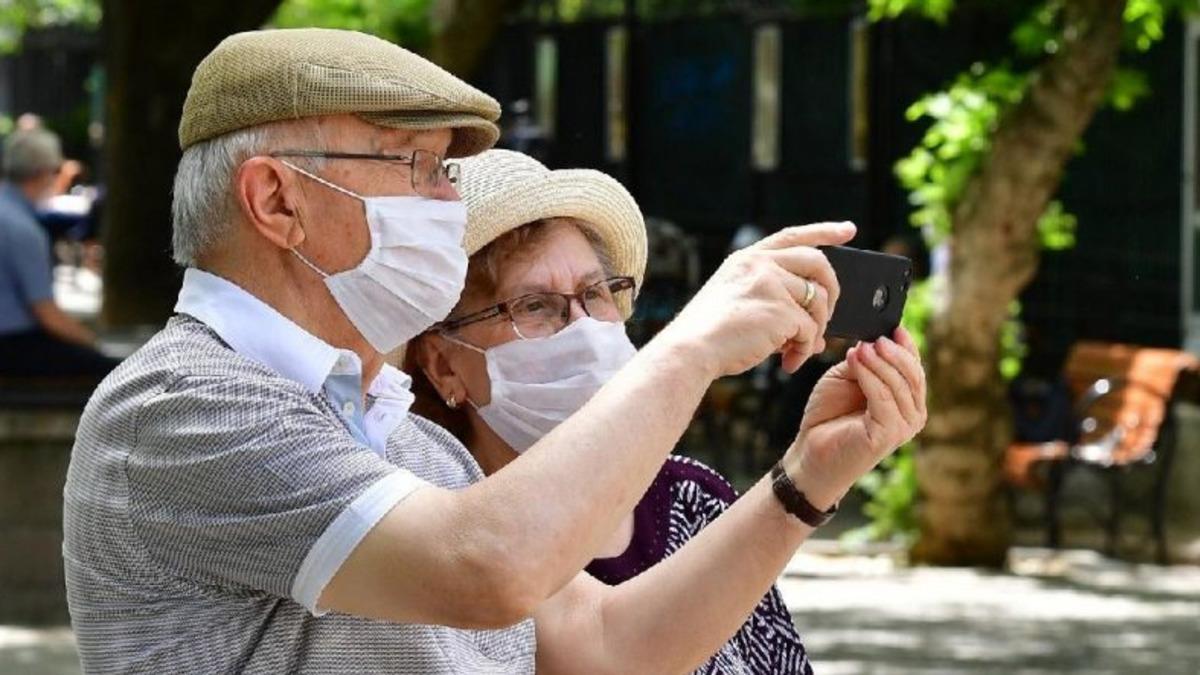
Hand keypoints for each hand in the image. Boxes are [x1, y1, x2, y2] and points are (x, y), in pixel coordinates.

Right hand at [657, 222, 854, 377]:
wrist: (690, 351)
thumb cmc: (711, 336)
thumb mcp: (738, 303)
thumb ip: (774, 303)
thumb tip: (816, 331)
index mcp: (747, 259)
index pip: (794, 236)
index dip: (824, 232)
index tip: (848, 230)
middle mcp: (760, 264)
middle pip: (819, 264)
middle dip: (832, 291)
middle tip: (829, 316)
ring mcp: (771, 284)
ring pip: (818, 302)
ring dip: (816, 330)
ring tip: (800, 350)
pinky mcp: (781, 310)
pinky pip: (810, 331)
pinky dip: (804, 350)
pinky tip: (789, 363)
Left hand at [783, 327, 926, 508]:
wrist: (811, 450)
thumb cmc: (829, 415)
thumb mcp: (847, 377)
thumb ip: (865, 362)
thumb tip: (873, 342)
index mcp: (906, 399)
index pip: (915, 367)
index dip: (907, 345)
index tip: (894, 327)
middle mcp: (912, 413)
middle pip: (913, 375)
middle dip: (894, 353)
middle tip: (874, 339)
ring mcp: (903, 426)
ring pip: (899, 385)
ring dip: (879, 362)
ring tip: (859, 349)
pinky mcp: (889, 434)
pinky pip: (884, 398)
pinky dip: (869, 376)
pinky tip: (854, 362)